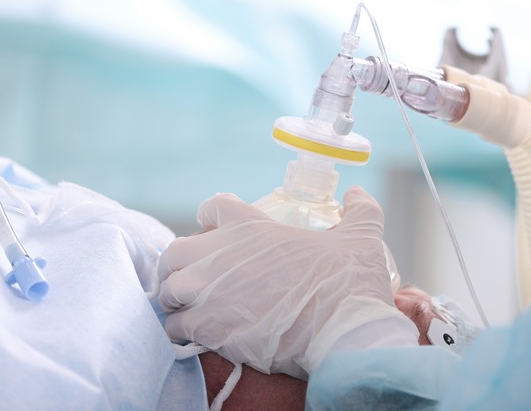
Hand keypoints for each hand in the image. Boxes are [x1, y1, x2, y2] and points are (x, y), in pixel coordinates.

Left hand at [158, 186, 417, 378]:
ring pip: (168, 290)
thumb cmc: (349, 282)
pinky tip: (197, 336)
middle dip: (179, 264)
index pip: (213, 207)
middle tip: (193, 277)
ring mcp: (210, 291)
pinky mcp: (208, 327)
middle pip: (175, 251)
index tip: (211, 227)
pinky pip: (175, 328)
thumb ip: (359, 212)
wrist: (342, 330)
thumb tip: (358, 194)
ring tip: (191, 309)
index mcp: (251, 227)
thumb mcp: (361, 237)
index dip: (210, 216)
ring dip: (177, 300)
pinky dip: (182, 332)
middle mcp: (221, 255)